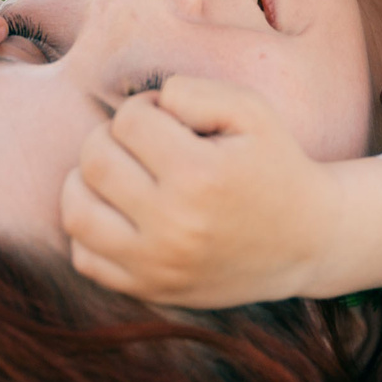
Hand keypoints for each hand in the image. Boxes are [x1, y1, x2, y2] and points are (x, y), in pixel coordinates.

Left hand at [60, 78, 381, 306]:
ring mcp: (157, 265)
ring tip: (118, 173)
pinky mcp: (149, 290)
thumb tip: (148, 103)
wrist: (305, 241)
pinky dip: (90, 229)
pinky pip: (84, 257)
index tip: (169, 120)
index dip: (145, 108)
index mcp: (200, 176)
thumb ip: (195, 91)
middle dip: (111, 138)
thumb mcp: (251, 111)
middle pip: (94, 160)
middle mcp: (173, 225)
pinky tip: (120, 212)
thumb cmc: (273, 165)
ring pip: (76, 211)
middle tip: (143, 143)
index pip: (128, 121)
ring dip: (88, 181)